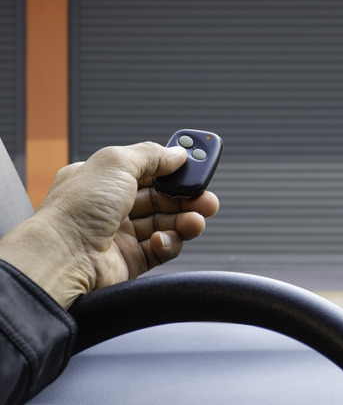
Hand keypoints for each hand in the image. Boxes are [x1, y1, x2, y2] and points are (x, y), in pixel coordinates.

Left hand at [0, 142, 218, 307]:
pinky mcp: (131, 260)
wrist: (64, 257)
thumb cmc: (77, 209)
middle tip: (206, 198)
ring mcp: (122, 234)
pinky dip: (169, 243)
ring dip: (186, 220)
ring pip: (166, 224)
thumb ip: (152, 154)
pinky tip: (163, 239)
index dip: (173, 169)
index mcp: (103, 180)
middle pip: (162, 198)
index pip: (148, 170)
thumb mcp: (117, 162)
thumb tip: (177, 154)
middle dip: (188, 197)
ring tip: (197, 220)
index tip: (195, 167)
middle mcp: (112, 206)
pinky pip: (161, 249)